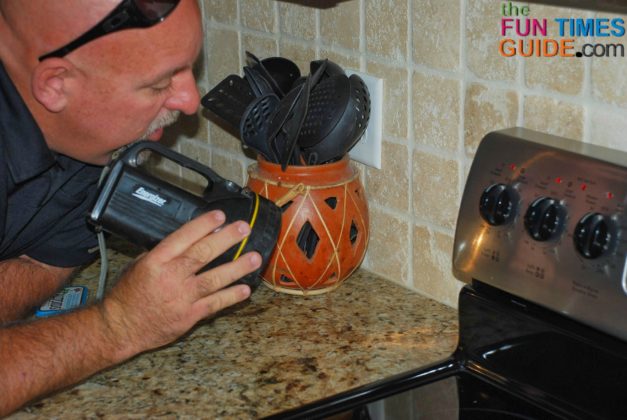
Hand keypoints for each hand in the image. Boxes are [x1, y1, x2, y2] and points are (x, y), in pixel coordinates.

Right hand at [102, 210, 260, 356]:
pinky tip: (246, 289)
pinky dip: (231, 296)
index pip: (184, 237)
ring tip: (255, 258)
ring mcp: (182, 297)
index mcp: (156, 261)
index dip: (204, 225)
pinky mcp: (190, 316)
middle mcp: (171, 277)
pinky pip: (215, 304)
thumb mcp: (139, 265)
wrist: (120, 328)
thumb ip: (164, 253)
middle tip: (244, 229)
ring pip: (214, 279)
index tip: (220, 216)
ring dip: (237, 268)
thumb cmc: (128, 295)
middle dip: (227, 239)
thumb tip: (191, 238)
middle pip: (203, 254)